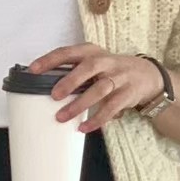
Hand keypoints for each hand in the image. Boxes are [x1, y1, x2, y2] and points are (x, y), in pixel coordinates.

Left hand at [28, 45, 163, 132]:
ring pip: (98, 90)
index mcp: (92, 52)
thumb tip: (44, 87)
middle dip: (70, 81)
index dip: (50, 60)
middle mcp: (105, 62)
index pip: (68, 52)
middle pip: (87, 68)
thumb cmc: (111, 71)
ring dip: (79, 104)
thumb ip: (74, 72)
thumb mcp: (94, 64)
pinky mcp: (126, 94)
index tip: (33, 70)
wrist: (146, 75)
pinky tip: (83, 128)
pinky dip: (96, 119)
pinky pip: (110, 108)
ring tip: (62, 117)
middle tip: (54, 95)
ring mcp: (118, 77)